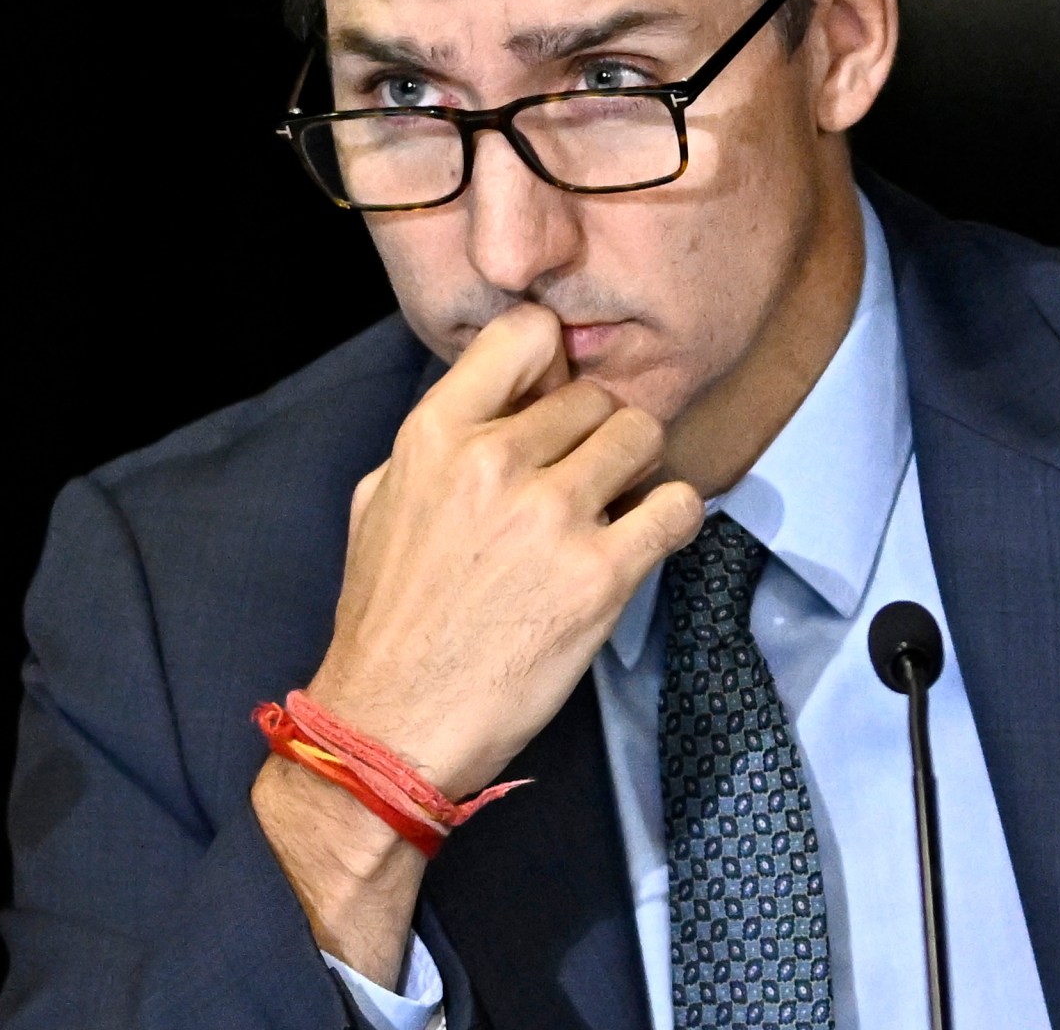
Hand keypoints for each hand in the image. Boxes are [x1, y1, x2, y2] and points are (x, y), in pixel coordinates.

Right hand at [314, 301, 703, 792]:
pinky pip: (677, 506)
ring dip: (637, 467)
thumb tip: (497, 404)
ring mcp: (552, 516)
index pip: (525, 333)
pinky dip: (675, 516)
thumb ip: (438, 442)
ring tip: (615, 506)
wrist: (393, 726)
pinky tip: (648, 536)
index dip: (552, 360)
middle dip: (596, 432)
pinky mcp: (601, 575)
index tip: (553, 395)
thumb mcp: (382, 501)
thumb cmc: (387, 619)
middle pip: (594, 396)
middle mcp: (495, 462)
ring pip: (641, 436)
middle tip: (584, 478)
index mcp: (435, 435)